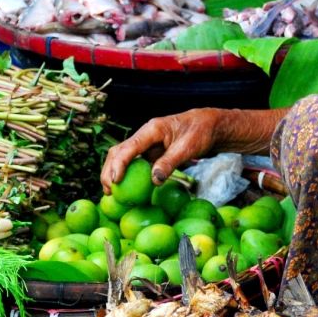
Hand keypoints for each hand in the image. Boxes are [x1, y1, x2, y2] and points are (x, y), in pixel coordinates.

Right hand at [100, 108, 224, 192]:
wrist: (209, 125)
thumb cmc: (201, 133)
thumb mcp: (188, 148)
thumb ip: (170, 162)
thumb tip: (154, 180)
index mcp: (153, 129)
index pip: (130, 146)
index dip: (119, 163)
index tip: (115, 180)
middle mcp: (145, 134)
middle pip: (119, 151)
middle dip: (109, 170)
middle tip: (108, 190)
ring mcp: (146, 143)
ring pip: (123, 157)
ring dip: (114, 172)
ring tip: (110, 191)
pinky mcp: (151, 151)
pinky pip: (134, 163)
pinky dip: (127, 174)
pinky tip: (124, 188)